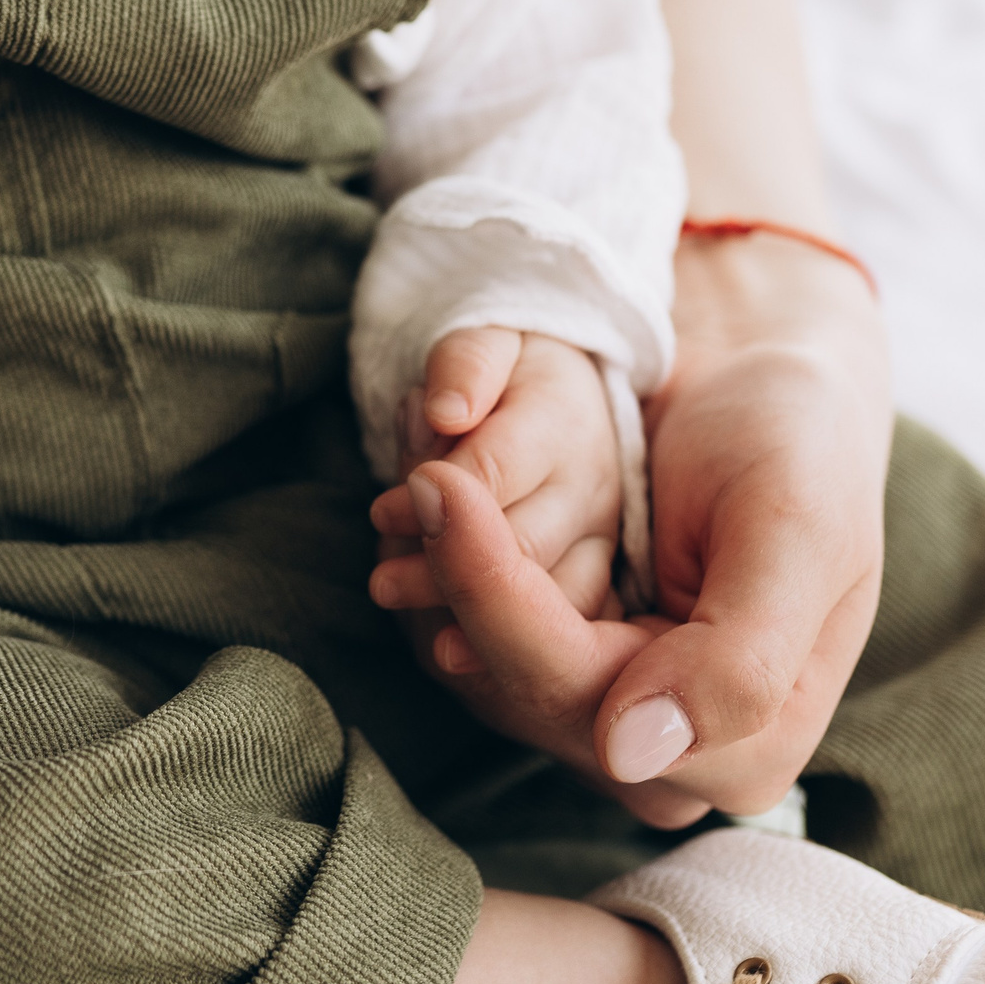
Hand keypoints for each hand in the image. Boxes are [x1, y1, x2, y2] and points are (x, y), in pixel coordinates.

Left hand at [366, 236, 889, 826]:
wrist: (772, 395)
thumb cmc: (799, 444)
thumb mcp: (797, 533)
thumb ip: (740, 658)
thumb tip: (629, 756)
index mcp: (750, 748)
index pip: (583, 696)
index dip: (497, 597)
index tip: (443, 487)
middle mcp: (673, 762)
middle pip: (522, 693)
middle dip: (462, 580)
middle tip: (427, 474)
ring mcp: (610, 724)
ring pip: (484, 677)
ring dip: (443, 580)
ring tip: (430, 480)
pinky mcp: (564, 676)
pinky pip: (477, 646)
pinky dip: (454, 577)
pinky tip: (444, 510)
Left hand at [369, 328, 622, 618]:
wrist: (569, 397)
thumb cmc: (508, 369)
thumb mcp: (486, 339)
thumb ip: (465, 364)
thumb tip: (445, 412)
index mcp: (565, 421)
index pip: (496, 471)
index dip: (433, 496)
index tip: (382, 513)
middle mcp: (594, 486)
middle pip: (521, 545)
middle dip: (445, 570)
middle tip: (384, 583)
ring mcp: (602, 538)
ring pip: (547, 600)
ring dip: (471, 617)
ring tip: (410, 612)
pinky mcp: (599, 580)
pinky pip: (559, 630)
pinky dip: (505, 644)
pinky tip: (449, 642)